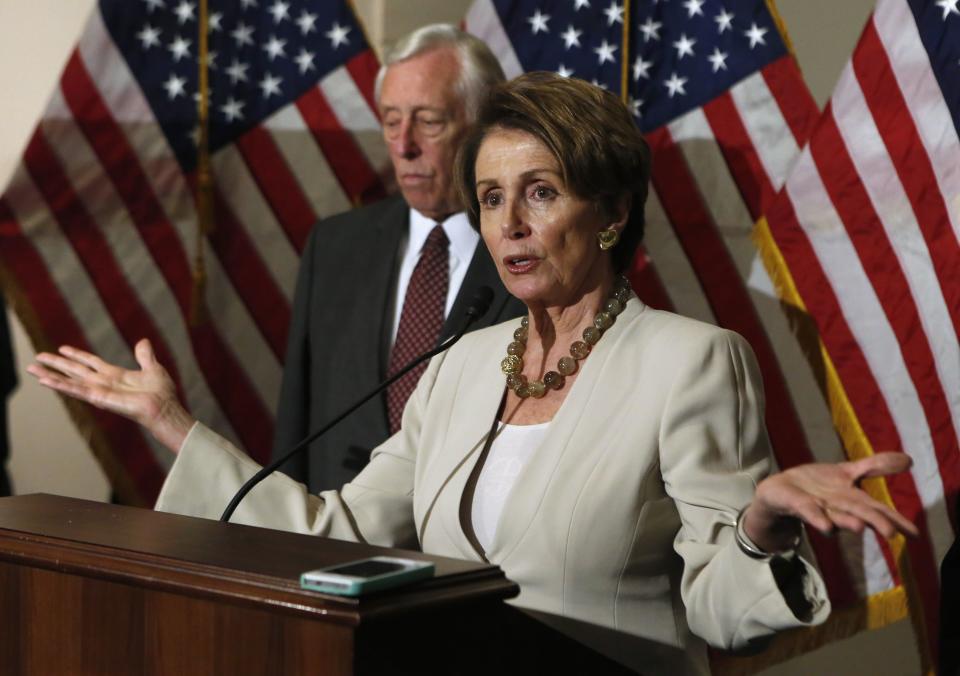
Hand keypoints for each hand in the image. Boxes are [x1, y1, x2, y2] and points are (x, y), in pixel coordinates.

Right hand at [27, 339, 195, 453]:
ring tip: (33, 369)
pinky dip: (60, 385)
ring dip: (51, 375)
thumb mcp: (153, 368)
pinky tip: (46, 381)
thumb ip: (144, 356)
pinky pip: (76, 390)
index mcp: (114, 375)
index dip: (77, 355)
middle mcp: (103, 383)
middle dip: (56, 364)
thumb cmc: (161, 393)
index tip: (63, 348)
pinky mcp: (98, 398)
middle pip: (75, 370)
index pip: (90, 362)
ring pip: (70, 380)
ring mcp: (99, 391)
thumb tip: (143, 341)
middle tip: (37, 357)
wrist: (164, 408)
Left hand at [744, 453, 919, 553]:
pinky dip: (818, 518)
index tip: (915, 534)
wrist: (779, 492)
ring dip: (847, 522)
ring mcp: (818, 508)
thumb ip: (875, 466)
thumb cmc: (816, 486)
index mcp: (852, 500)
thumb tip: (909, 460)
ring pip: (836, 517)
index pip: (878, 509)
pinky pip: (809, 512)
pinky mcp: (798, 505)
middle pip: (860, 514)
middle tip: (891, 533)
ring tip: (859, 527)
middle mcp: (838, 508)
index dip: (896, 520)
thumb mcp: (846, 471)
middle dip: (876, 523)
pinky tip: (825, 525)